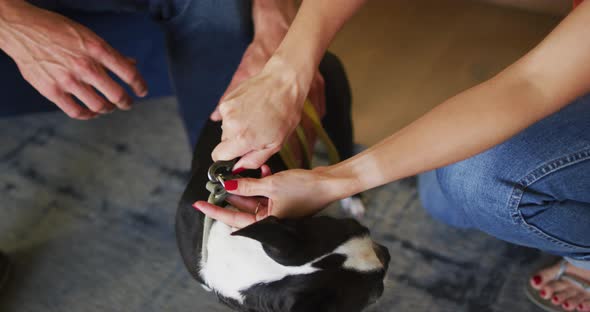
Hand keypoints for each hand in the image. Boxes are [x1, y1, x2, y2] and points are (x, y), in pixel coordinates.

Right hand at [0, 1, 147, 119]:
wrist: (22, 29)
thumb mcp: (88, 36)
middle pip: (116, 94)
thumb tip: (132, 64)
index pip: (128, 72)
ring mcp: (67, 80)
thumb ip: (110, 53)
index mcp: (96, 49)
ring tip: (108, 107)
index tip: (142, 91)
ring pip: (99, 106)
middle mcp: (84, 65)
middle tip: (127, 103)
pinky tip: (91, 112)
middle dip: (126, 102)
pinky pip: (76, 112)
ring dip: (108, 109)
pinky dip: (88, 115)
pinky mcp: (51, 91)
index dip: (139, 85)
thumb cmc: (58, 31)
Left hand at [193, 165, 338, 227]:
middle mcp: (271, 219)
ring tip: (245, 171)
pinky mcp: (284, 201)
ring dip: (248, 184)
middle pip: (242, 208)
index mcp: (267, 223)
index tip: (199, 204)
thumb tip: (227, 187)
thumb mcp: (271, 184)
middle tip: (216, 181)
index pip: (233, 219)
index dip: (214, 212)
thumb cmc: (305, 188)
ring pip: (253, 198)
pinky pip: (265, 192)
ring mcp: (277, 210)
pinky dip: (262, 181)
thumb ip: (247, 187)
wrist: (330, 183)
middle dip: (231, 193)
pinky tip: (263, 169)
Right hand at [211, 49, 324, 169]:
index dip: (227, 158)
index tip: (237, 154)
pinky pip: (228, 115)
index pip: (218, 157)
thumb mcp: (276, 144)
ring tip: (257, 118)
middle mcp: (230, 125)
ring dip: (238, 127)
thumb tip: (238, 168)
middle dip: (237, 141)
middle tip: (256, 132)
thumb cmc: (285, 112)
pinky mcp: (227, 100)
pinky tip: (252, 109)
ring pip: (226, 128)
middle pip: (224, 143)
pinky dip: (237, 115)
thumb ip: (253, 160)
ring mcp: (227, 111)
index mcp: (242, 139)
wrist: (284, 83)